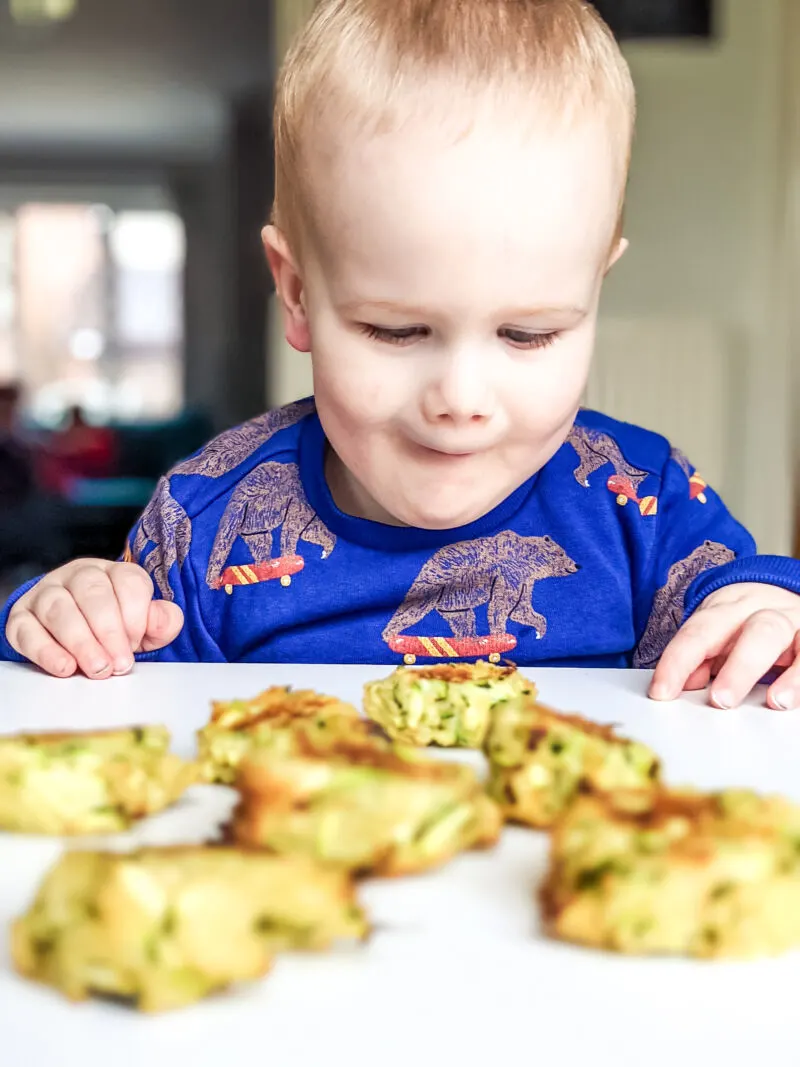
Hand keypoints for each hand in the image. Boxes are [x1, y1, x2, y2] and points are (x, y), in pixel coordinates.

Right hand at [6, 559, 183, 679]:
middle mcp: (79, 576)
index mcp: (114, 573)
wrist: (71, 635)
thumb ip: (161, 622)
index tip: (136, 643)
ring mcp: (47, 593)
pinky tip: (64, 667)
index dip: (135, 615)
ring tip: (96, 669)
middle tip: (118, 664)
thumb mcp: (144, 627)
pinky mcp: (22, 617)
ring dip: (80, 641)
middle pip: (93, 593)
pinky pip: (27, 629)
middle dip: (108, 631)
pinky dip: (45, 650)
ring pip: (59, 608)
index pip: (129, 581)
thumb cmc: (114, 629)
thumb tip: (165, 619)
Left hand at [650, 583, 799, 709]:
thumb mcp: (719, 633)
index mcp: (727, 609)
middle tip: (721, 701)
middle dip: (738, 667)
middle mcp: (765, 610)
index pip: (699, 632)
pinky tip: (794, 700)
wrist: (784, 589)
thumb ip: (700, 660)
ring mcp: (795, 621)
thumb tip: (679, 687)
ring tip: (776, 702)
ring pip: (793, 637)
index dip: (678, 662)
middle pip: (755, 631)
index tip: (662, 692)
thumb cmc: (746, 620)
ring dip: (787, 673)